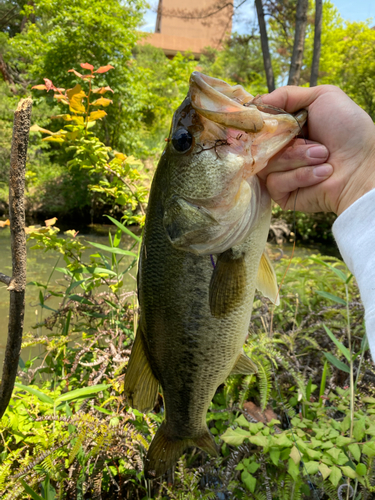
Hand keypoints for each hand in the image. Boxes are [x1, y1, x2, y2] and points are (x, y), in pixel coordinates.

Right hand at [258, 85, 374, 214]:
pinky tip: (322, 174)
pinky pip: (275, 182)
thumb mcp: (323, 96)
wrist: (362, 166)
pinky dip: (301, 176)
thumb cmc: (349, 130)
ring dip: (298, 158)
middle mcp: (280, 150)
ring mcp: (279, 173)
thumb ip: (287, 94)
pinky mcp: (282, 194)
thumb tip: (257, 102)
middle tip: (310, 139)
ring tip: (323, 157)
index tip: (270, 120)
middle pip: (258, 144)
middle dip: (286, 140)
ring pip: (266, 164)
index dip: (261, 122)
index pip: (258, 124)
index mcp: (286, 129)